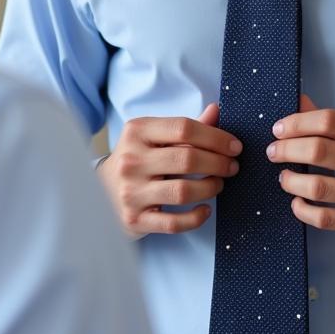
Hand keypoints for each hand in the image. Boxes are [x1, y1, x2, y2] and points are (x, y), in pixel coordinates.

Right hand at [97, 103, 240, 238]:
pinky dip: (196, 217)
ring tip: (218, 184)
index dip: (215, 136)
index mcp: (136, 131)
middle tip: (232, 166)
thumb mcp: (154, 137)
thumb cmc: (136, 160)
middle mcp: (131, 160)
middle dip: (218, 163)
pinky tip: (205, 209)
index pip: (183, 128)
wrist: (100, 192)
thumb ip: (185, 127)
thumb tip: (216, 111)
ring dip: (210, 188)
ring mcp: (131, 192)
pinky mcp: (135, 219)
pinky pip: (174, 223)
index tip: (234, 146)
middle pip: (187, 159)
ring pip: (183, 191)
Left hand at [267, 95, 334, 243]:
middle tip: (273, 152)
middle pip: (318, 150)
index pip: (328, 120)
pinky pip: (324, 218)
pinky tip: (297, 202)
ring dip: (291, 181)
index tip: (278, 129)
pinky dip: (303, 210)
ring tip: (284, 177)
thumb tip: (298, 100)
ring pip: (318, 186)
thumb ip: (332, 121)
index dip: (297, 122)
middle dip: (286, 149)